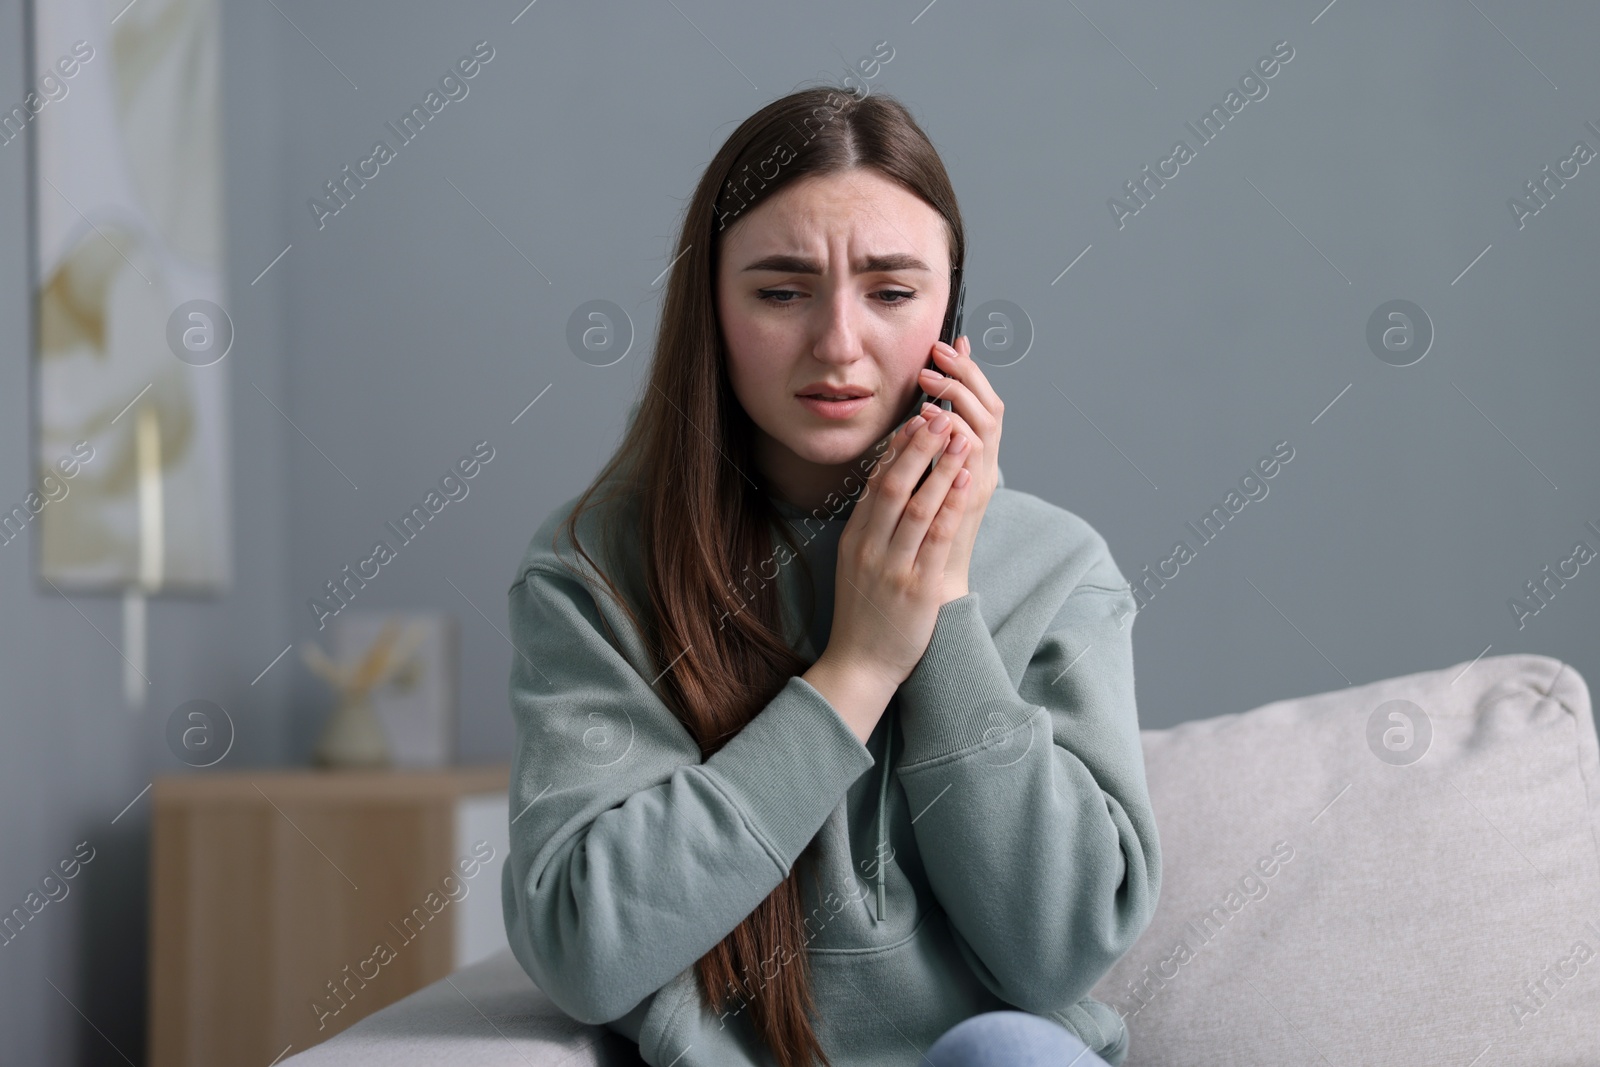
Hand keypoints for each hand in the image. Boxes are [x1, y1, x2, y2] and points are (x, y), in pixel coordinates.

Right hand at [824, 408, 974, 692]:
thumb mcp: (856, 563)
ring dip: (941, 467)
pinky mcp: (917, 587)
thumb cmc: (863, 613)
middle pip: (895, 485)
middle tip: (938, 415)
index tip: (916, 421)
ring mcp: (893, 566)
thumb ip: (871, 528)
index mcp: (856, 538)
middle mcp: (871, 547)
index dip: (897, 448)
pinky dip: (951, 505)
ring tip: (959, 437)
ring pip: (918, 506)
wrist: (860, 663)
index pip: (876, 482)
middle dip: (919, 447)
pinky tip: (965, 481)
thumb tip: (889, 487)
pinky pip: (936, 538)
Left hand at [915, 334, 1003, 599]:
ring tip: (932, 380)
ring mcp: (979, 490)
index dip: (970, 372)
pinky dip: (957, 442)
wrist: (931, 596)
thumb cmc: (920, 544)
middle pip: (990, 410)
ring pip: (984, 432)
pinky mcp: (970, 511)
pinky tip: (939, 424)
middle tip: (942, 350)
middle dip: (966, 376)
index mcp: (972, 463)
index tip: (952, 341)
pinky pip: (969, 468)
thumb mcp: (918, 488)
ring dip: (960, 401)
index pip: (981, 404)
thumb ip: (918, 452)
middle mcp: (983, 472)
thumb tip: (912, 415)